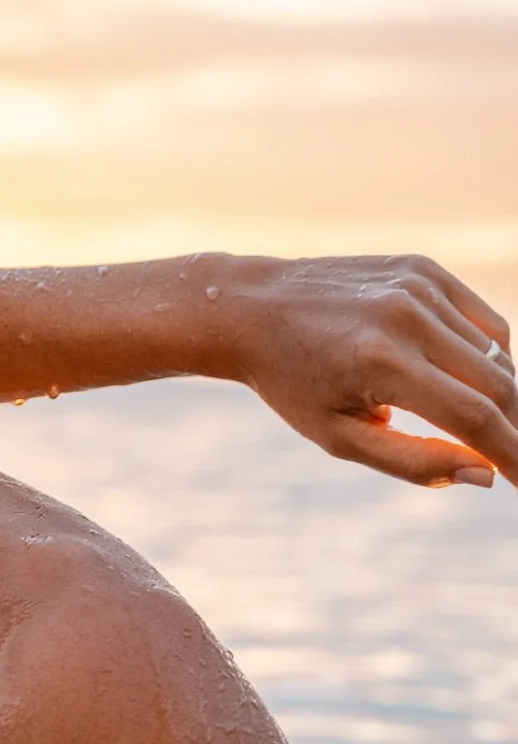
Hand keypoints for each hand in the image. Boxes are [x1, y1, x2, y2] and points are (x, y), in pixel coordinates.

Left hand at [225, 254, 517, 487]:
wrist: (251, 307)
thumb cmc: (291, 382)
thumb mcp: (340, 437)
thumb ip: (414, 461)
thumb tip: (485, 475)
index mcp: (382, 362)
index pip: (475, 419)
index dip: (513, 455)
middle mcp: (406, 316)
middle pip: (497, 385)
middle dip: (515, 429)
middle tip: (513, 459)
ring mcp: (417, 286)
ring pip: (497, 352)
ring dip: (502, 394)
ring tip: (482, 423)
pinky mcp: (421, 268)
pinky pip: (482, 320)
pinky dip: (489, 353)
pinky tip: (467, 377)